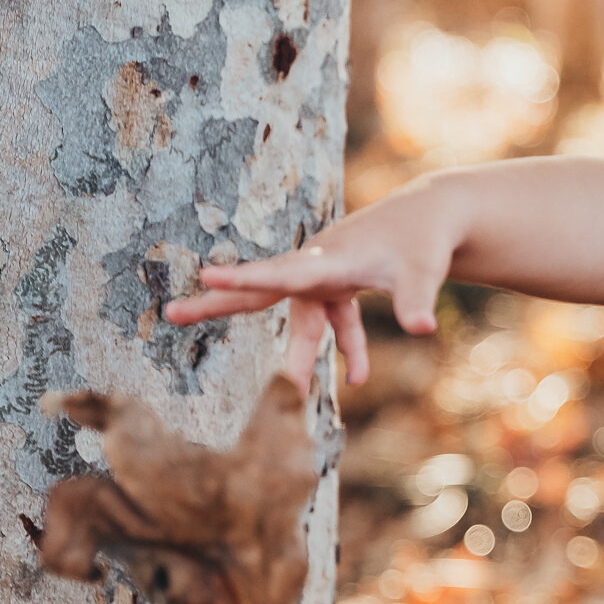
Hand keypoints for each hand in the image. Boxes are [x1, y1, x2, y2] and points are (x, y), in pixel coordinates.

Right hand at [162, 179, 456, 391]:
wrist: (431, 214)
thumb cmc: (423, 241)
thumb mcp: (424, 271)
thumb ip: (416, 300)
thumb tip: (423, 329)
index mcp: (327, 259)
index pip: (280, 272)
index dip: (245, 277)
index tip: (206, 276)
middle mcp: (316, 264)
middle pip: (262, 287)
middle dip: (219, 302)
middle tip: (171, 311)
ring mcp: (325, 274)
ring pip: (301, 315)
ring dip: (300, 351)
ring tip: (298, 389)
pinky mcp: (339, 282)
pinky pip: (334, 319)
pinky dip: (346, 345)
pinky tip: (360, 377)